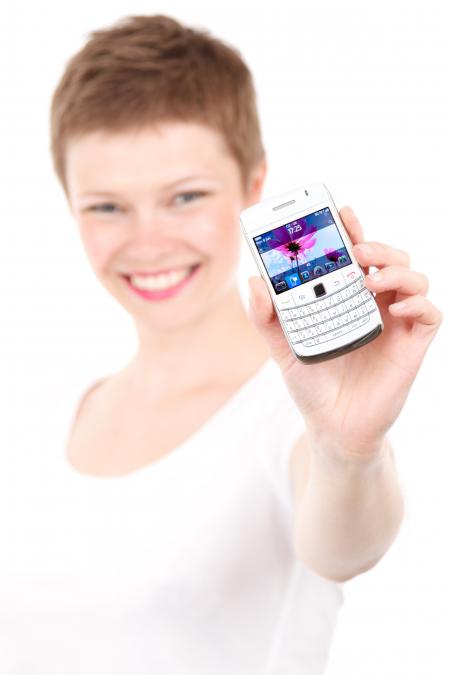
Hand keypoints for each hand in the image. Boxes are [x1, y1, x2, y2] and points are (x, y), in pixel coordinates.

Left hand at [248, 206, 442, 462]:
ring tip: (371, 280)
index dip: (353, 230)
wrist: (333, 426)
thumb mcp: (281, 347)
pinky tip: (396, 307)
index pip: (355, 254)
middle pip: (389, 258)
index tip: (341, 213)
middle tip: (357, 250)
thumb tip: (254, 281)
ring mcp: (396, 323)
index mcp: (347, 297)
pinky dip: (418, 303)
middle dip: (377, 245)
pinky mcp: (413, 345)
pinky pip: (430, 314)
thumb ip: (265, 316)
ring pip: (414, 278)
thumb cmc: (312, 383)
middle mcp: (374, 304)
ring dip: (397, 270)